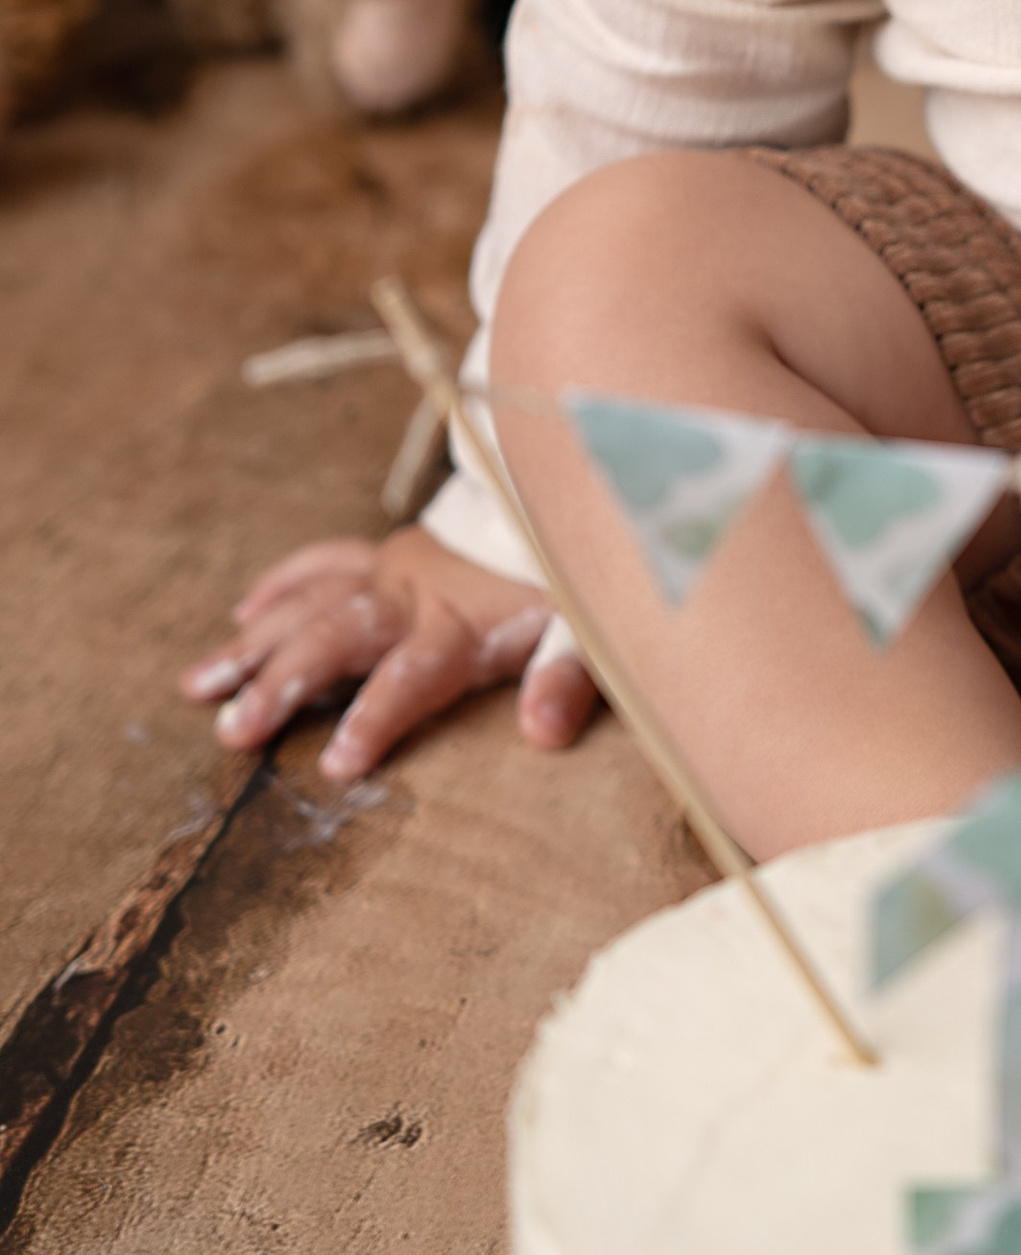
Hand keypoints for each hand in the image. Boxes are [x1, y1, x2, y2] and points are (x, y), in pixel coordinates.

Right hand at [179, 526, 597, 781]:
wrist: (569, 490)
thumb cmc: (574, 576)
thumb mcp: (587, 626)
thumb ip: (566, 677)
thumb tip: (544, 733)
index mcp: (461, 623)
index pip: (410, 676)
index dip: (374, 719)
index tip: (336, 764)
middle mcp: (413, 595)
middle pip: (336, 638)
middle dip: (281, 685)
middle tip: (232, 732)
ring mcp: (394, 569)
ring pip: (310, 603)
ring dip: (254, 644)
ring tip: (198, 685)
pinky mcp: (391, 553)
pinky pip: (326, 562)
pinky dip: (283, 584)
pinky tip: (243, 615)